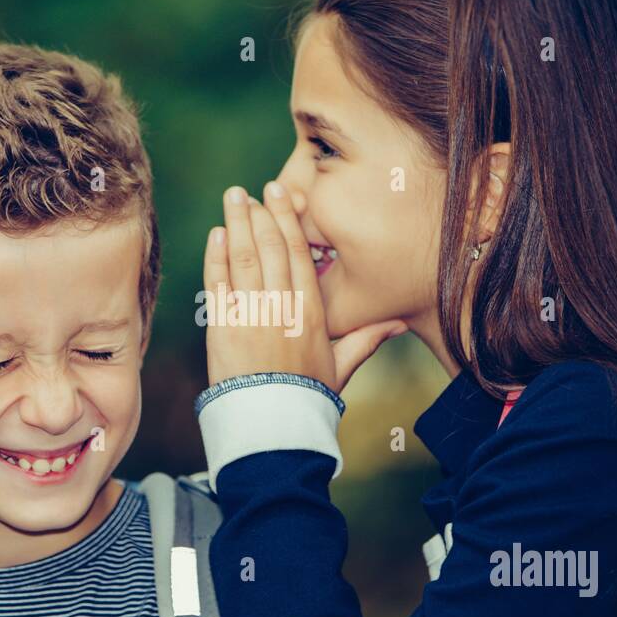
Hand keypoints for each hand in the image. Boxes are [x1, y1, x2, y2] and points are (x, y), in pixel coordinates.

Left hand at [202, 181, 407, 391]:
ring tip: (233, 198)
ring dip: (237, 224)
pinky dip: (216, 256)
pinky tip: (217, 234)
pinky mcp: (223, 329)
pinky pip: (218, 284)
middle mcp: (281, 307)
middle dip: (260, 214)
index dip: (287, 220)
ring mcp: (250, 315)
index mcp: (310, 312)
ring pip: (244, 258)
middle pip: (270, 248)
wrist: (271, 427)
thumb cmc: (307, 397)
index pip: (298, 253)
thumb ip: (366, 339)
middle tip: (250, 190)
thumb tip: (400, 323)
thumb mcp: (341, 368)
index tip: (279, 194)